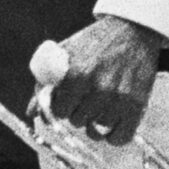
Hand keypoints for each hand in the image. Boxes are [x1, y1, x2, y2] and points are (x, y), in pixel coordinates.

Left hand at [40, 17, 166, 147]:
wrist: (133, 30)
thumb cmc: (95, 42)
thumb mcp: (65, 54)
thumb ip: (45, 82)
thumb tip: (31, 112)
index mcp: (76, 75)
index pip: (59, 110)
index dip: (63, 103)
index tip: (70, 95)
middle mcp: (98, 88)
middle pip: (77, 121)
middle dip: (79, 111)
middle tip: (88, 96)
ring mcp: (119, 98)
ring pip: (97, 131)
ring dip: (96, 122)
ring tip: (100, 107)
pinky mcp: (137, 105)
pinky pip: (120, 137)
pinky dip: (114, 136)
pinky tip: (112, 123)